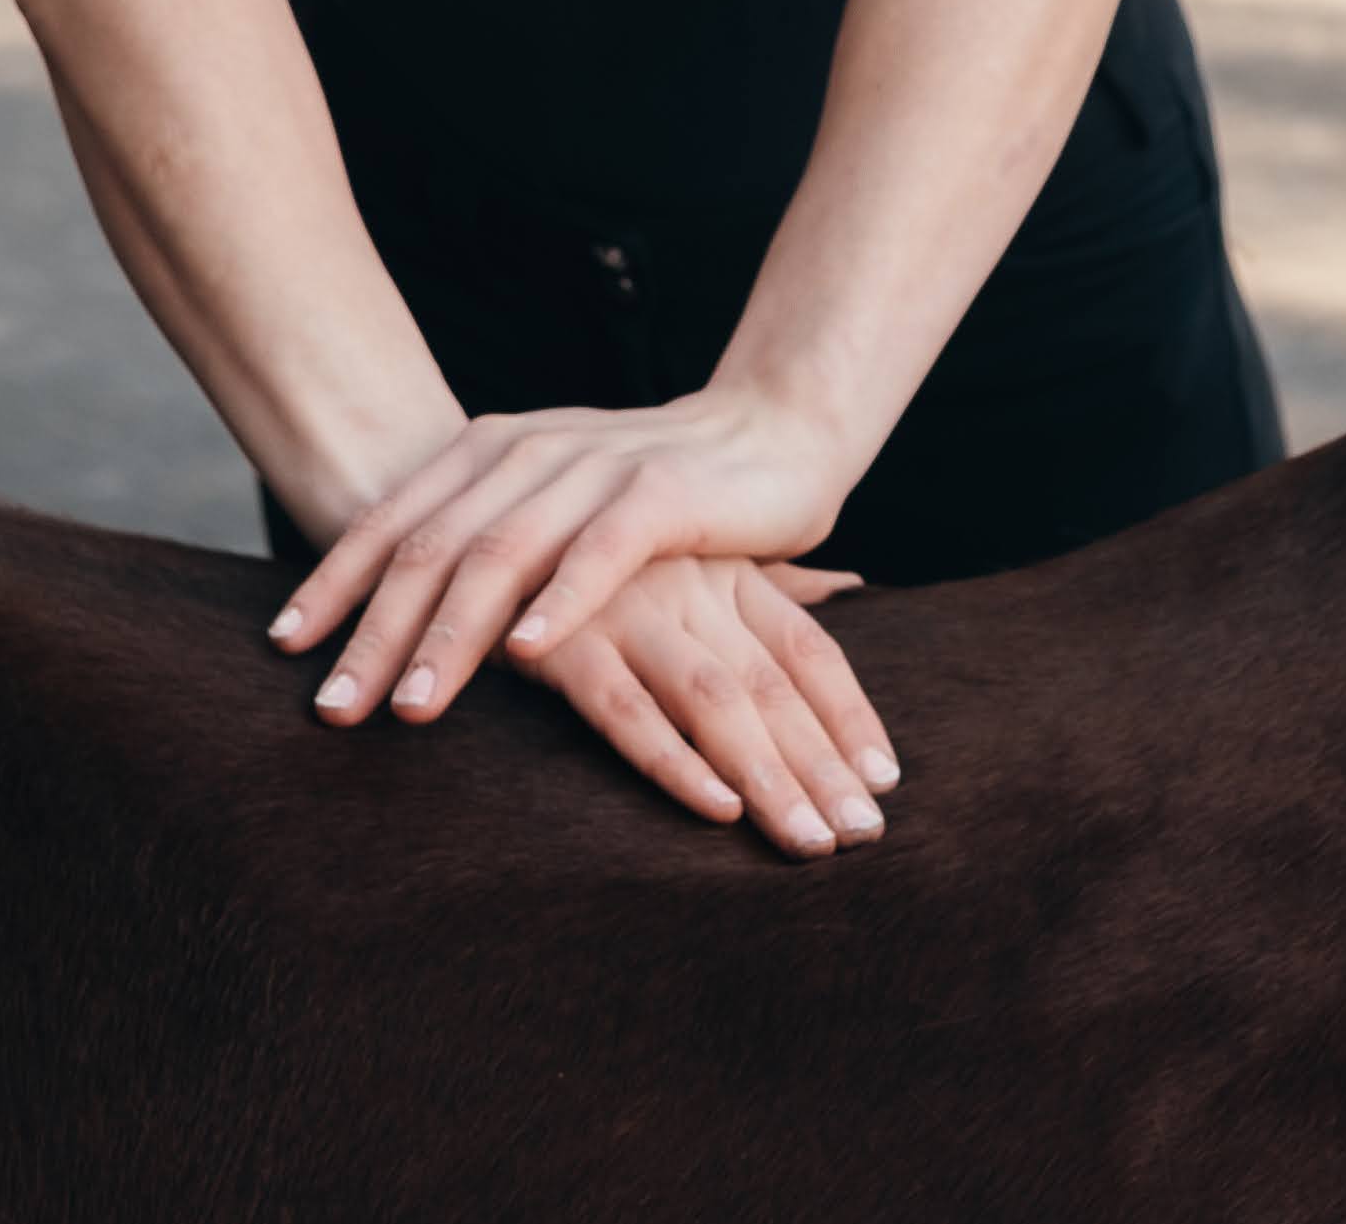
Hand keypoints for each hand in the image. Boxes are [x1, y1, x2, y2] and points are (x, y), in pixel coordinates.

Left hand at [271, 387, 862, 733]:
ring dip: (449, 637)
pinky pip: (598, 555)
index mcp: (486, 449)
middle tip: (330, 711)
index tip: (283, 650)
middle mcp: (526, 451)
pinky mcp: (661, 495)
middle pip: (428, 550)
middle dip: (372, 635)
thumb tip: (384, 604)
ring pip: (499, 558)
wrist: (770, 434)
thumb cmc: (646, 489)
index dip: (333, 586)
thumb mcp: (543, 503)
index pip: (390, 522)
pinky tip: (526, 655)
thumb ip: (476, 536)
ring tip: (409, 707)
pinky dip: (558, 603)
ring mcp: (592, 470)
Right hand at [515, 554, 894, 854]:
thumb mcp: (685, 548)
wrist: (460, 502)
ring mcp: (627, 607)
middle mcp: (687, 584)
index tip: (886, 781)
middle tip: (864, 838)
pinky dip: (674, 760)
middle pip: (773, 686)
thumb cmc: (584, 546)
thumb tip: (852, 580)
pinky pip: (626, 709)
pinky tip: (718, 809)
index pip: (806, 648)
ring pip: (716, 702)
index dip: (850, 714)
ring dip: (770, 778)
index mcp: (722, 567)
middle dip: (824, 766)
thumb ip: (769, 578)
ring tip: (810, 843)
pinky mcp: (562, 640)